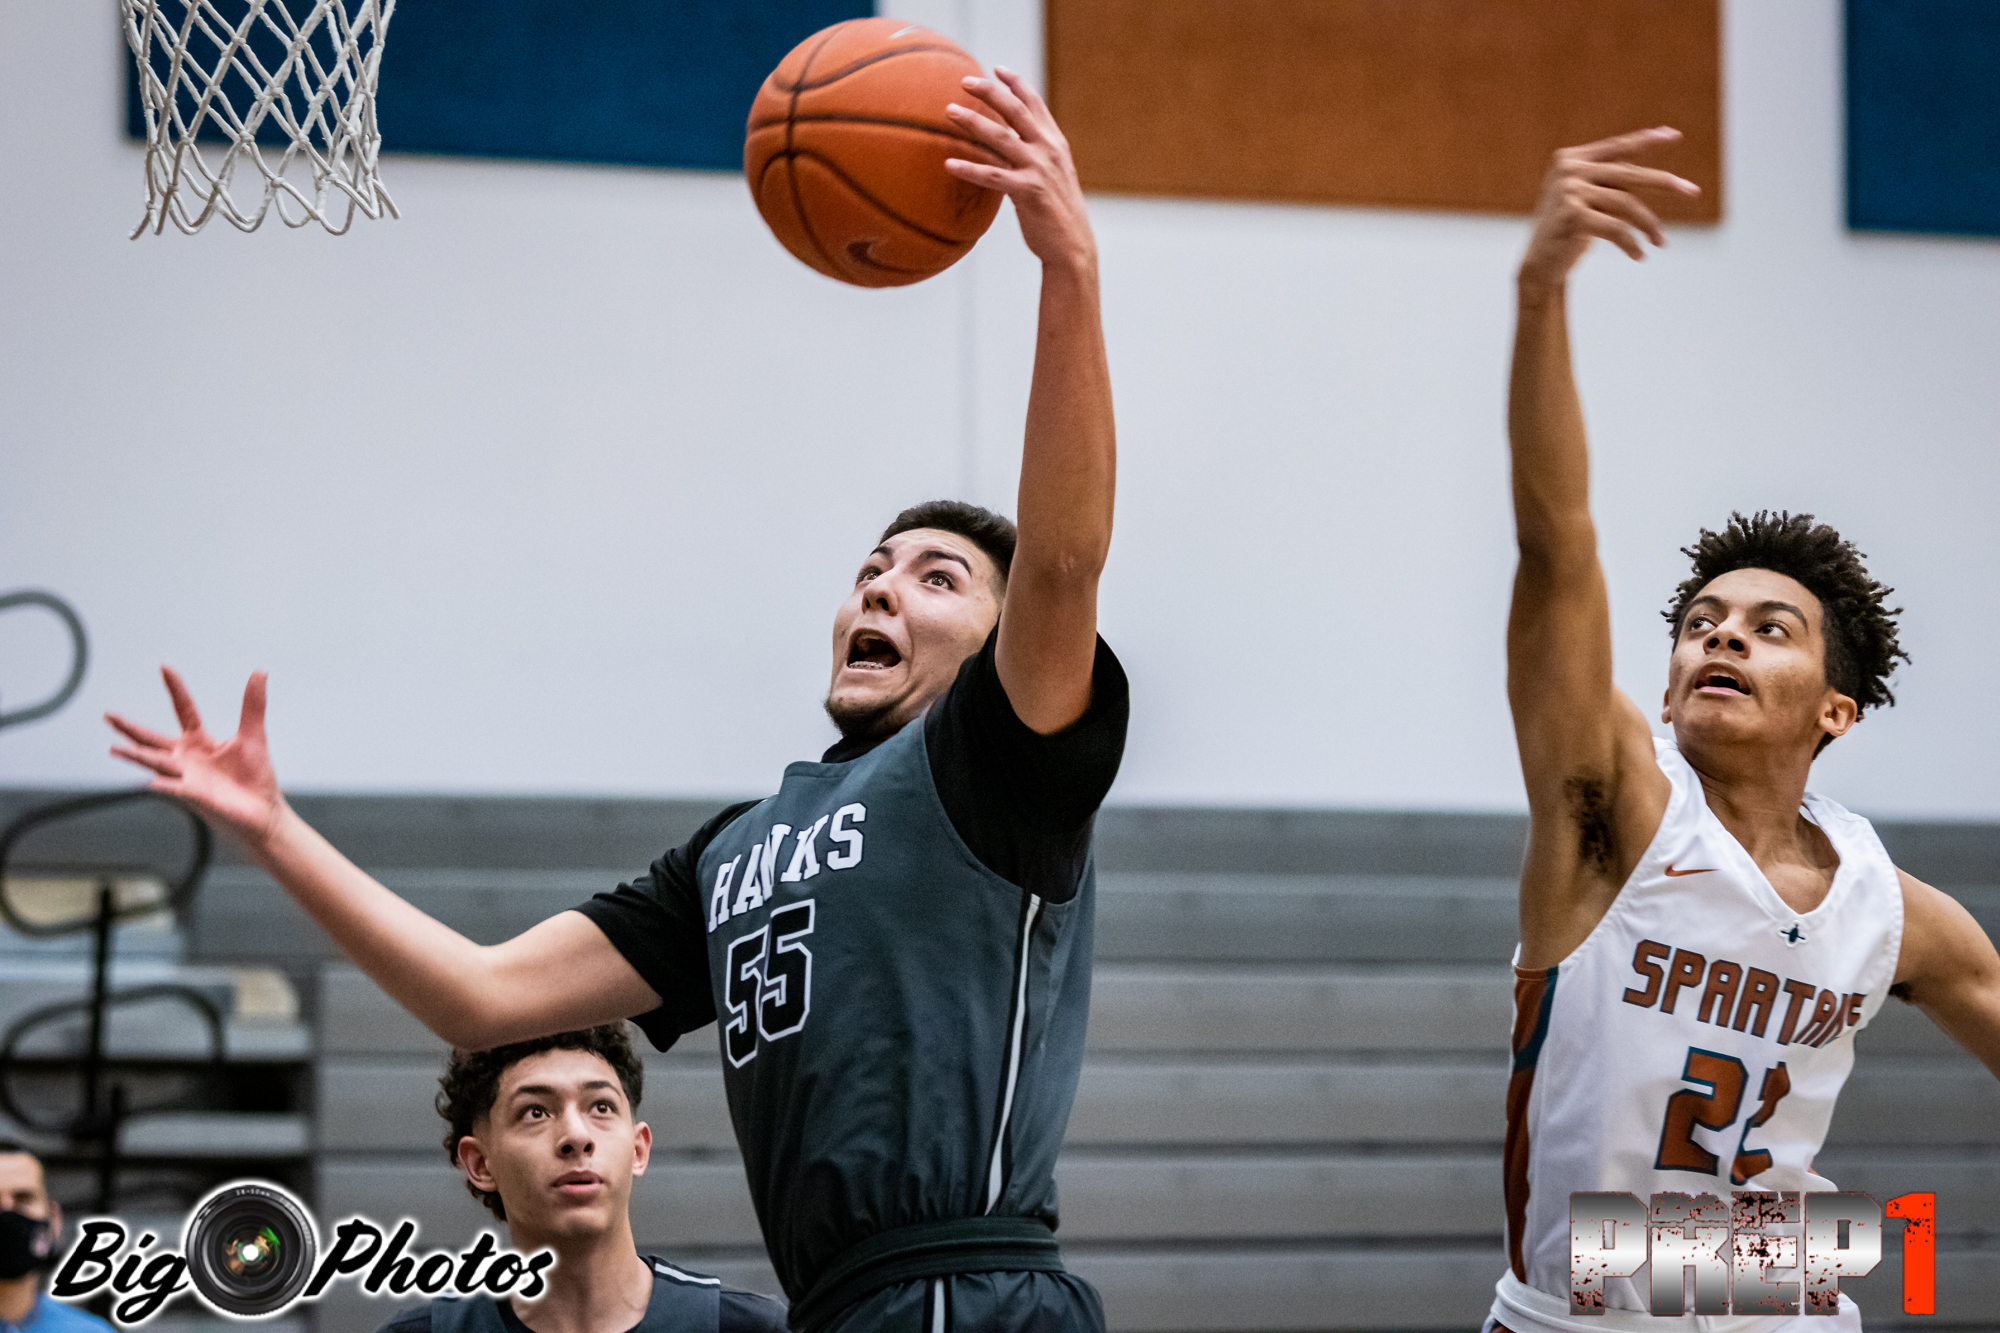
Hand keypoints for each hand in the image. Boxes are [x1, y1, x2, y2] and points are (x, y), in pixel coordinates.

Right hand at [106, 667, 285, 846]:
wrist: (262, 814)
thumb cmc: (255, 778)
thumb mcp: (253, 736)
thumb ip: (252, 706)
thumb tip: (259, 671)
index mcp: (200, 742)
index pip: (184, 710)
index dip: (176, 690)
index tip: (165, 667)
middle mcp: (187, 759)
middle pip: (152, 739)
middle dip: (129, 728)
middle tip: (107, 715)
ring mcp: (187, 778)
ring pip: (156, 763)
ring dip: (136, 756)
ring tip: (114, 748)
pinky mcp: (195, 796)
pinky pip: (176, 789)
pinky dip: (163, 785)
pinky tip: (150, 782)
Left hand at [944, 67, 1093, 269]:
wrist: (1073, 247)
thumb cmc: (1057, 213)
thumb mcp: (1052, 176)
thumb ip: (1035, 155)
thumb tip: (1009, 145)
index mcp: (1056, 143)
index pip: (1035, 104)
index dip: (1015, 84)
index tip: (996, 69)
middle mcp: (1049, 150)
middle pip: (1016, 111)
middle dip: (990, 92)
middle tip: (965, 80)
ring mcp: (1039, 169)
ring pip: (1001, 137)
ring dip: (972, 122)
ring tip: (949, 111)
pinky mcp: (1028, 192)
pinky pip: (993, 176)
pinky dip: (970, 169)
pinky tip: (949, 164)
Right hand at [1519, 127, 1699, 292]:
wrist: (1539, 266)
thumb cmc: (1567, 232)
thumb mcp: (1586, 199)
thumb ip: (1610, 181)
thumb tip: (1656, 175)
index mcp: (1569, 159)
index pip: (1616, 147)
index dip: (1646, 140)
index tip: (1673, 136)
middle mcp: (1568, 170)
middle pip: (1628, 173)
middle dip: (1664, 183)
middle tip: (1692, 191)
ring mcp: (1568, 191)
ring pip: (1626, 204)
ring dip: (1648, 225)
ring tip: (1660, 241)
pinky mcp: (1573, 216)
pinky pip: (1616, 228)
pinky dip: (1632, 244)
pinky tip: (1640, 255)